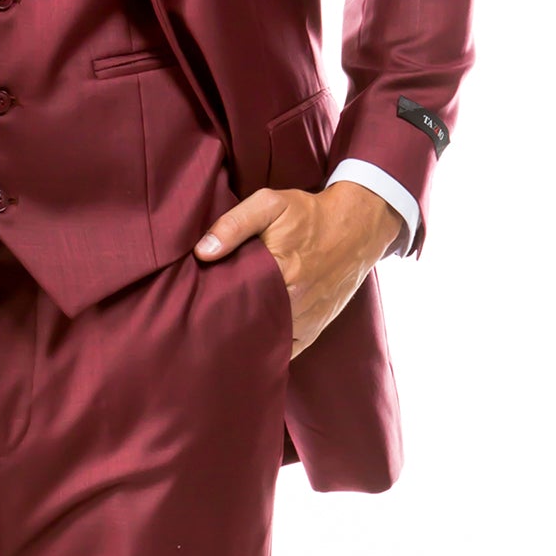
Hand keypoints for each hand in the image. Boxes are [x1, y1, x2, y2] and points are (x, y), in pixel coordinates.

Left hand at [193, 178, 401, 355]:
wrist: (357, 227)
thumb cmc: (310, 214)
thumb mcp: (271, 204)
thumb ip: (234, 224)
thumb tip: (203, 252)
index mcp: (281, 270)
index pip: (236, 299)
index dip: (215, 304)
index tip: (198, 305)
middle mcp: (296, 299)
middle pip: (250, 324)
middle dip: (227, 326)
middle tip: (204, 325)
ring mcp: (307, 318)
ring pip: (268, 342)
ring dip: (246, 341)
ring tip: (222, 339)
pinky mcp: (316, 327)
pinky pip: (289, 352)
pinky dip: (270, 352)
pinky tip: (251, 347)